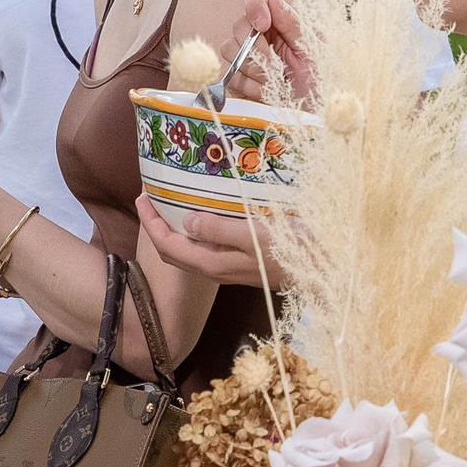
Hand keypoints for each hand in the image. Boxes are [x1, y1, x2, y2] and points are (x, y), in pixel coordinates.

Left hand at [138, 195, 286, 287]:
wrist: (323, 269)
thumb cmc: (292, 251)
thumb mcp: (255, 236)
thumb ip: (220, 230)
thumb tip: (187, 223)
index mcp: (214, 264)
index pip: (168, 246)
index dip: (150, 224)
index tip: (143, 197)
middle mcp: (217, 268)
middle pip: (172, 252)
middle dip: (155, 226)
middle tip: (150, 198)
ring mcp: (228, 267)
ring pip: (188, 250)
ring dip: (174, 229)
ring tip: (171, 203)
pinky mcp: (240, 261)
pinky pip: (206, 247)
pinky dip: (194, 230)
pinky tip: (202, 214)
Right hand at [221, 0, 315, 104]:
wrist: (313, 112)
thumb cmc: (321, 79)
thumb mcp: (313, 49)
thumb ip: (292, 23)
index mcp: (279, 21)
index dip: (255, 6)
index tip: (263, 24)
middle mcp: (259, 35)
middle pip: (239, 27)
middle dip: (258, 49)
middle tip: (278, 66)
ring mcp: (245, 57)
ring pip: (231, 52)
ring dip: (256, 71)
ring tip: (277, 82)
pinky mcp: (236, 79)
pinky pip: (230, 77)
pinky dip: (250, 87)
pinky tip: (267, 92)